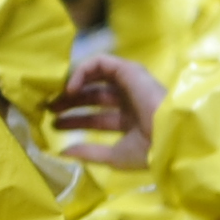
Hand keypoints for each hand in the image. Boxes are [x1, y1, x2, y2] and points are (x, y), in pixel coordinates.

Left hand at [53, 55, 165, 170]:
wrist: (170, 134)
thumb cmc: (148, 149)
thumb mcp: (115, 156)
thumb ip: (90, 152)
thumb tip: (64, 154)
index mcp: (131, 121)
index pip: (97, 118)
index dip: (75, 121)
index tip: (54, 125)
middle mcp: (130, 100)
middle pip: (93, 98)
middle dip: (71, 104)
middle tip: (49, 110)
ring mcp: (130, 84)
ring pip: (95, 79)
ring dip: (73, 86)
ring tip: (55, 98)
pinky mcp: (128, 69)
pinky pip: (100, 63)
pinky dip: (82, 71)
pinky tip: (70, 88)